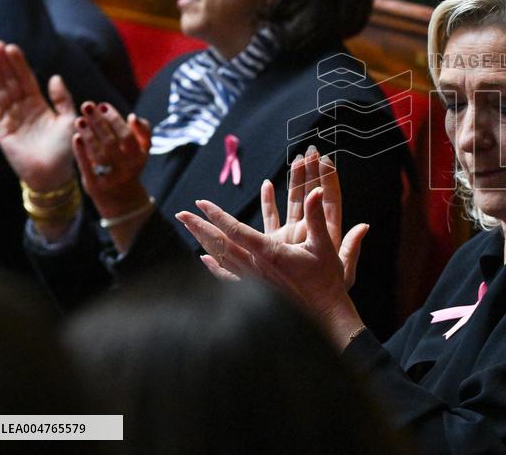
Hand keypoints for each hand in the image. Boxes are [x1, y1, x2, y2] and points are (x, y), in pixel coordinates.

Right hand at [0, 42, 75, 192]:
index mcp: (39, 104)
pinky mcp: (3, 131)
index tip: (12, 47)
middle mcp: (23, 109)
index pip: (27, 79)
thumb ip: (63, 99)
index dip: (19, 64)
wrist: (56, 174)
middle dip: (4, 64)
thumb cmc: (66, 148)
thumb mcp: (69, 119)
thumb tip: (55, 77)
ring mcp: (11, 119)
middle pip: (11, 82)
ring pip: (1, 93)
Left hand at [71, 102, 151, 251]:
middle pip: (111, 142)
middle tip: (87, 106)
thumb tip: (133, 117)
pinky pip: (87, 167)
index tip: (103, 105)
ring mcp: (110, 178)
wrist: (122, 200)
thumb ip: (142, 132)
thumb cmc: (130, 165)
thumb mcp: (142, 151)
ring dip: (88, 135)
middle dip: (98, 122)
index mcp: (139, 157)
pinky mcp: (94, 186)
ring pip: (99, 154)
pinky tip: (76, 136)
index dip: (115, 120)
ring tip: (79, 119)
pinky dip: (81, 151)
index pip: (127, 135)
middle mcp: (126, 168)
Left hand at [176, 150, 368, 345]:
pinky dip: (214, 266)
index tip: (201, 202)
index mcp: (269, 253)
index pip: (236, 231)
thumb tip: (316, 191)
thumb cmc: (325, 280)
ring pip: (221, 258)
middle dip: (200, 227)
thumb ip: (316, 216)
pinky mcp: (257, 289)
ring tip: (190, 229)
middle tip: (181, 214)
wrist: (324, 313)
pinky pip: (228, 276)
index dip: (218, 215)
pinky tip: (204, 260)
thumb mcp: (324, 245)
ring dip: (204, 242)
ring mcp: (254, 280)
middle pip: (220, 244)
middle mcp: (256, 267)